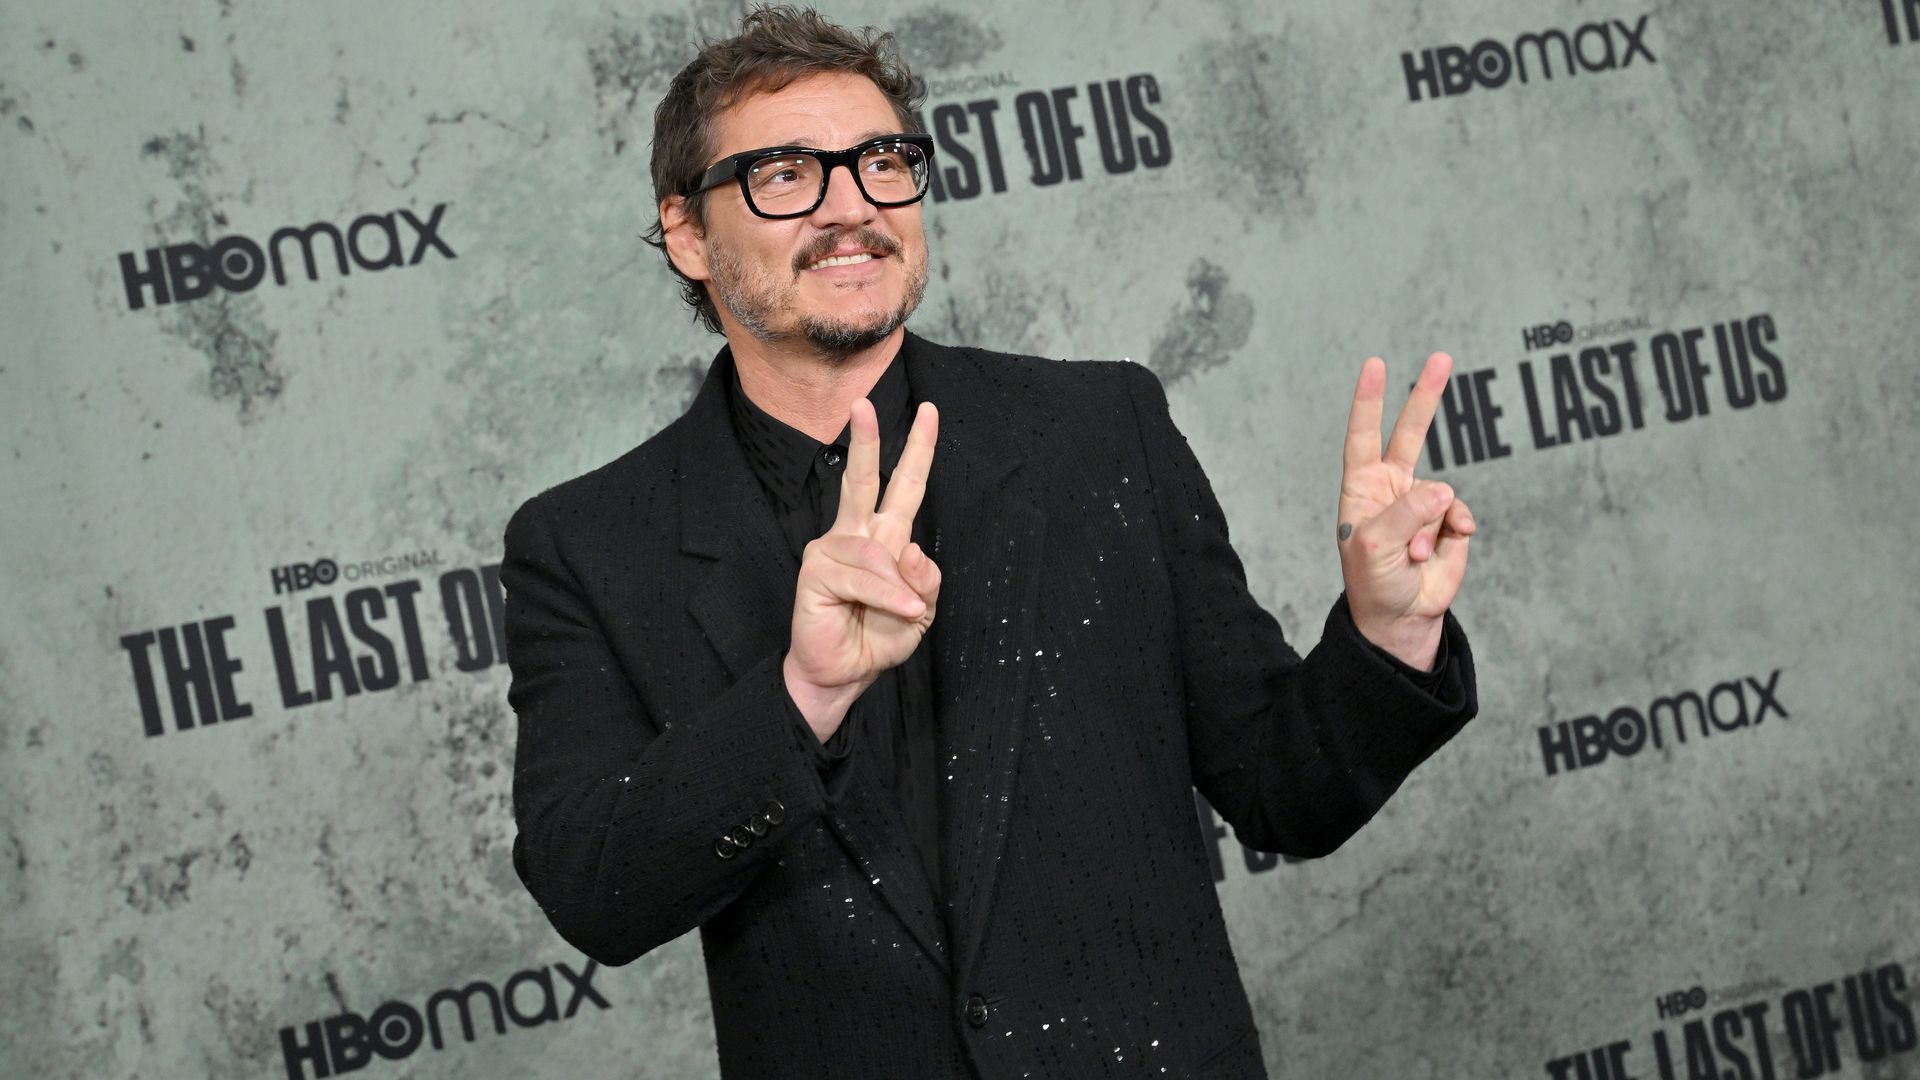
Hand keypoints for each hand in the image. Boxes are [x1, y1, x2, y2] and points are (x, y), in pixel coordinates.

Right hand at [784, 397, 941, 738]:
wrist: (842, 673)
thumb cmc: (876, 639)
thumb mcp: (919, 612)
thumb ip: (925, 582)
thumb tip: (913, 549)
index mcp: (885, 537)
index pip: (903, 487)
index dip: (918, 451)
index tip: (930, 413)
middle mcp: (857, 535)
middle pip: (864, 479)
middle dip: (867, 440)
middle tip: (863, 404)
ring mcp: (833, 549)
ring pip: (877, 551)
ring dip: (898, 588)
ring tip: (905, 612)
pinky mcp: (816, 570)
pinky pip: (864, 575)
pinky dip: (885, 595)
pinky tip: (895, 610)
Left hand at [1336, 354, 1476, 669]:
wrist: (1400, 617)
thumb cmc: (1374, 581)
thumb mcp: (1376, 546)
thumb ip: (1407, 512)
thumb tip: (1443, 489)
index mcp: (1363, 487)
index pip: (1363, 435)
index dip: (1369, 401)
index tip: (1376, 364)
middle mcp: (1392, 488)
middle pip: (1410, 433)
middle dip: (1426, 396)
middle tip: (1442, 357)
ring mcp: (1422, 503)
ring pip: (1440, 493)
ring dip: (1430, 526)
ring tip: (1415, 556)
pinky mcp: (1448, 522)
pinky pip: (1459, 511)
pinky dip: (1455, 528)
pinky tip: (1445, 547)